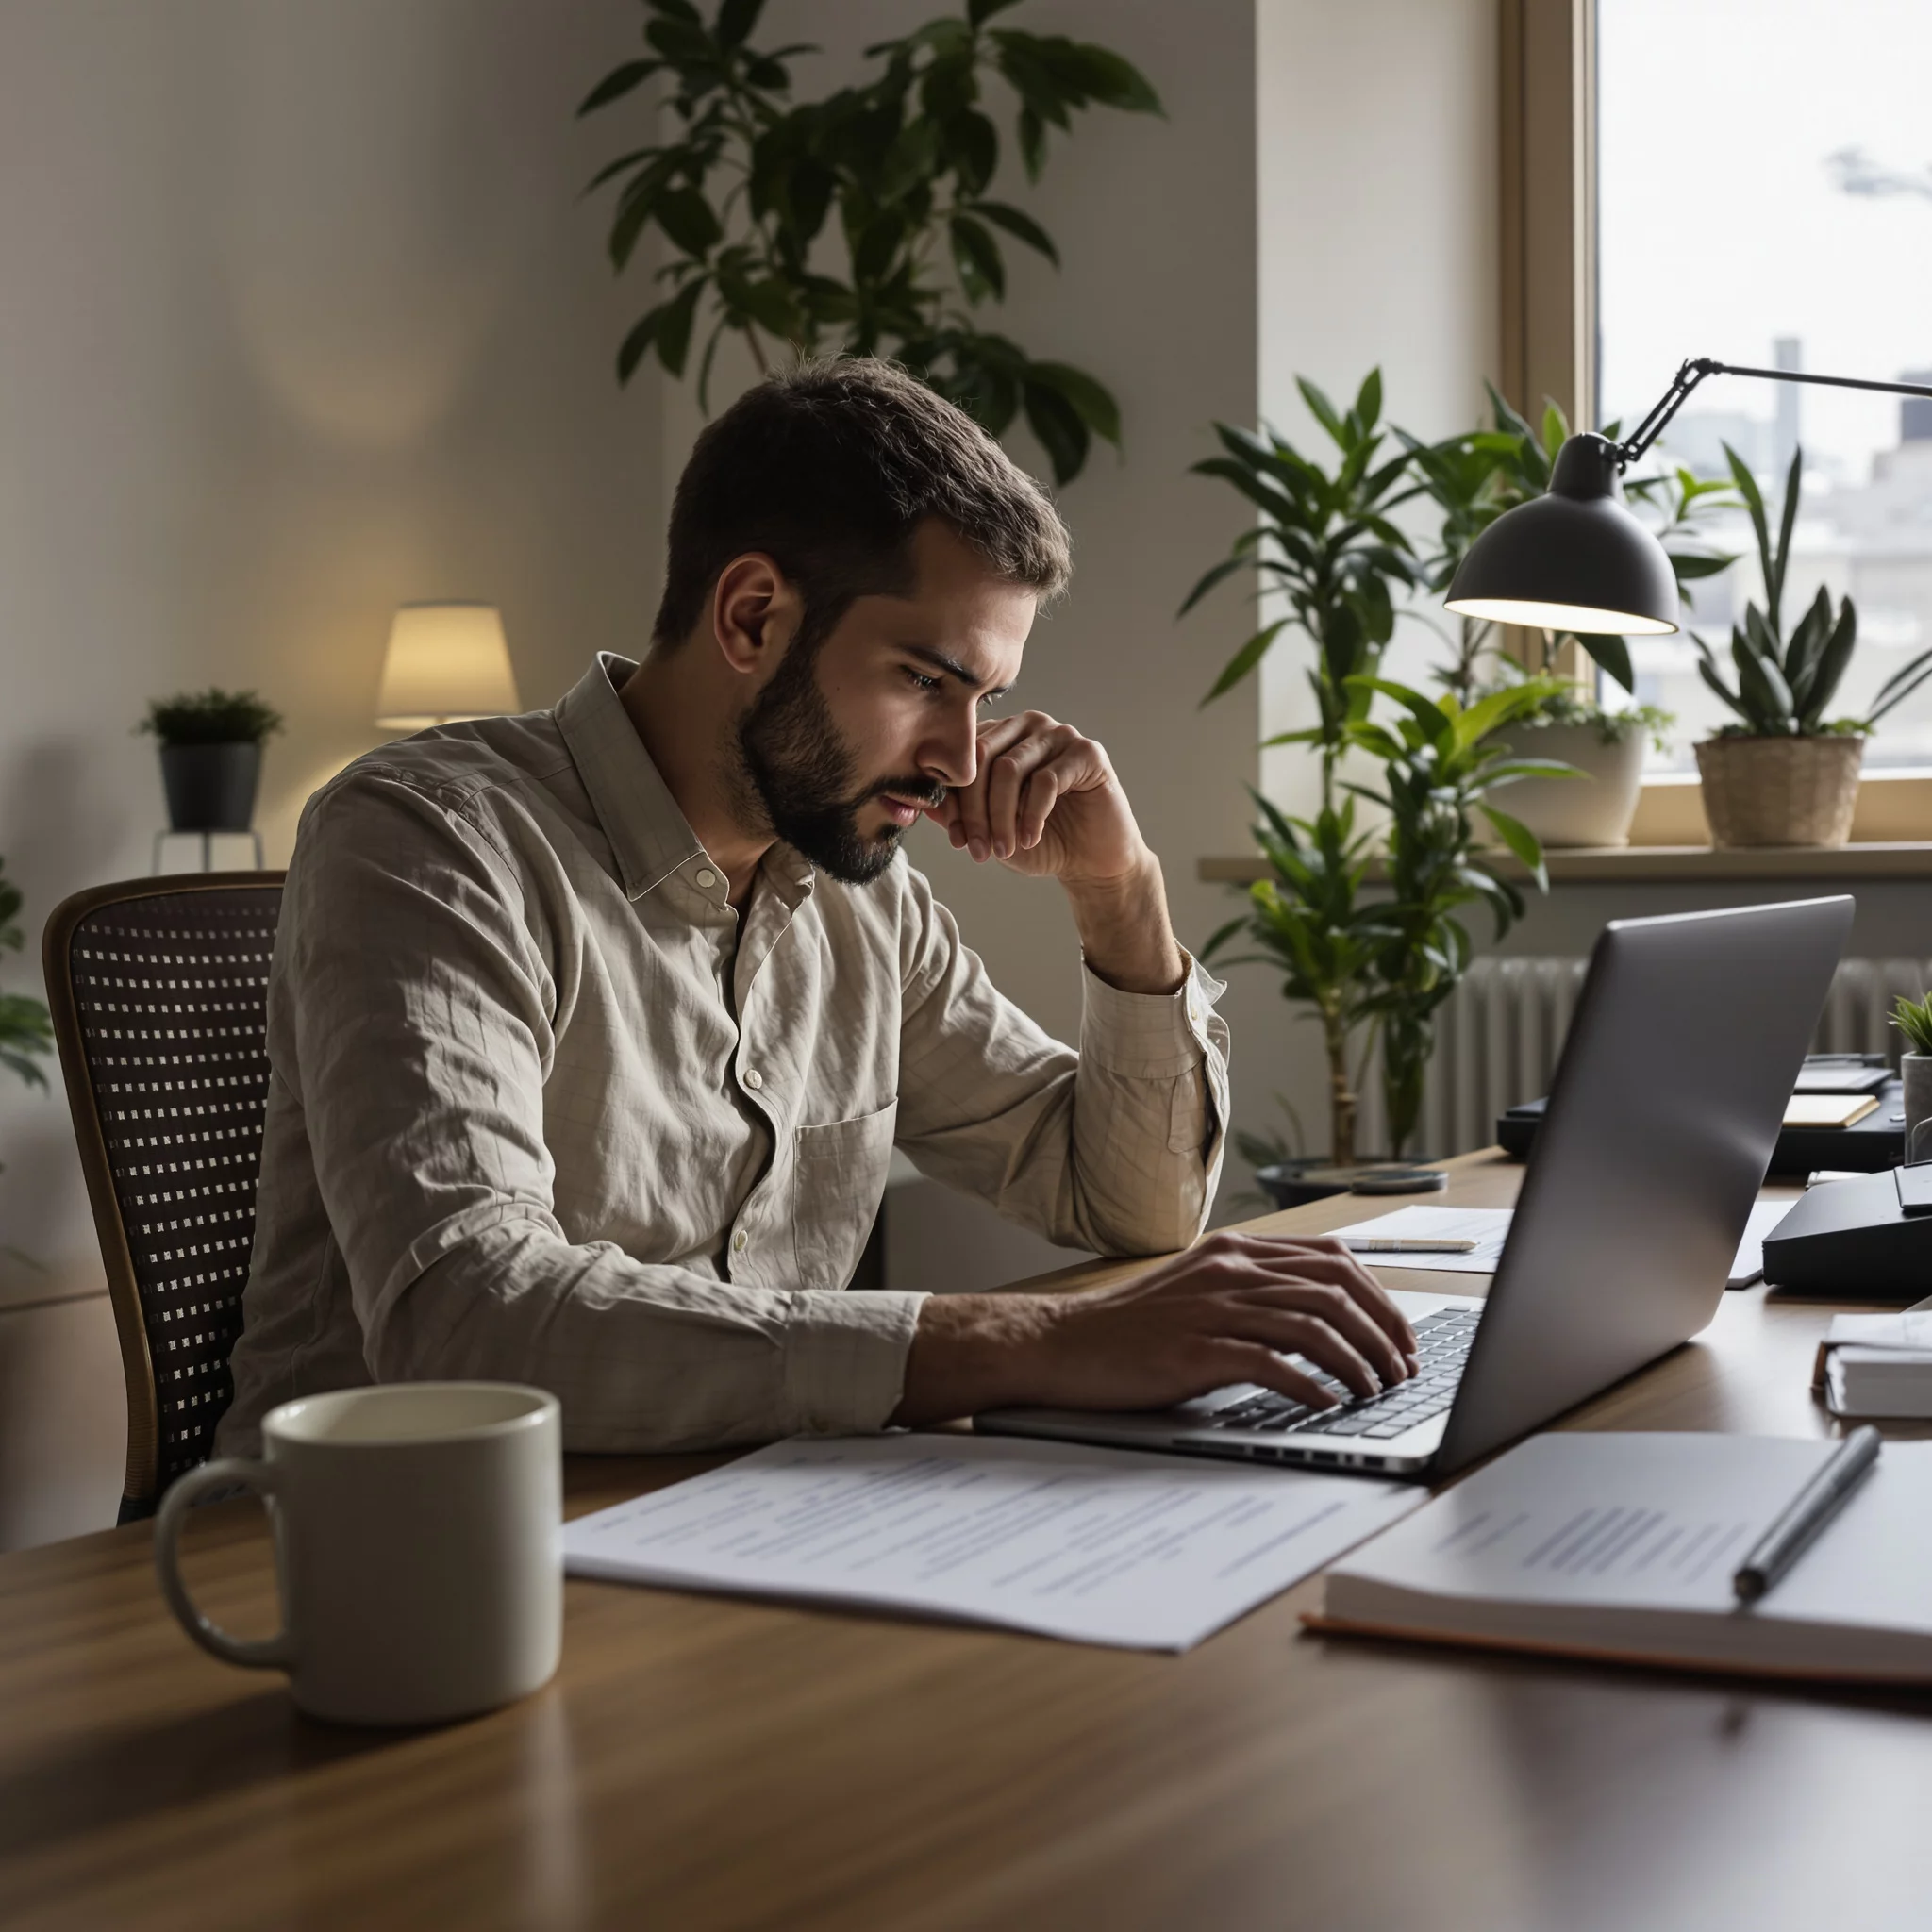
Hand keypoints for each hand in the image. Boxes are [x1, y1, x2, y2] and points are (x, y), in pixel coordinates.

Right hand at [892, 1232, 1420, 1424]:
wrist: (1061, 1344)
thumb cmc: (1130, 1330)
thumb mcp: (1198, 1294)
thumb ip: (1253, 1296)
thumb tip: (1321, 1323)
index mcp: (1235, 1252)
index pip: (1333, 1260)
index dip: (1379, 1296)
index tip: (1399, 1335)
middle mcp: (1230, 1270)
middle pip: (1336, 1288)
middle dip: (1383, 1330)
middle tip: (1403, 1369)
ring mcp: (1213, 1307)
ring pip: (1314, 1323)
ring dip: (1358, 1362)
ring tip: (1379, 1391)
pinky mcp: (1195, 1348)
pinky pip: (1272, 1361)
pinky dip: (1311, 1384)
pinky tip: (1328, 1404)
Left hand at [929, 710, 1146, 888]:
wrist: (1090, 862)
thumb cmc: (1038, 842)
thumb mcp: (989, 831)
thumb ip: (956, 813)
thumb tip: (919, 803)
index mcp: (1000, 736)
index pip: (962, 756)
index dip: (952, 798)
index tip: (955, 839)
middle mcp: (1027, 726)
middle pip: (981, 757)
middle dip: (973, 809)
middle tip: (976, 848)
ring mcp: (1059, 734)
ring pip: (1009, 769)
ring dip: (1000, 817)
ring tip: (1003, 851)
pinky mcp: (1087, 752)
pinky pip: (1046, 779)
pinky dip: (1031, 815)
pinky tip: (1029, 840)